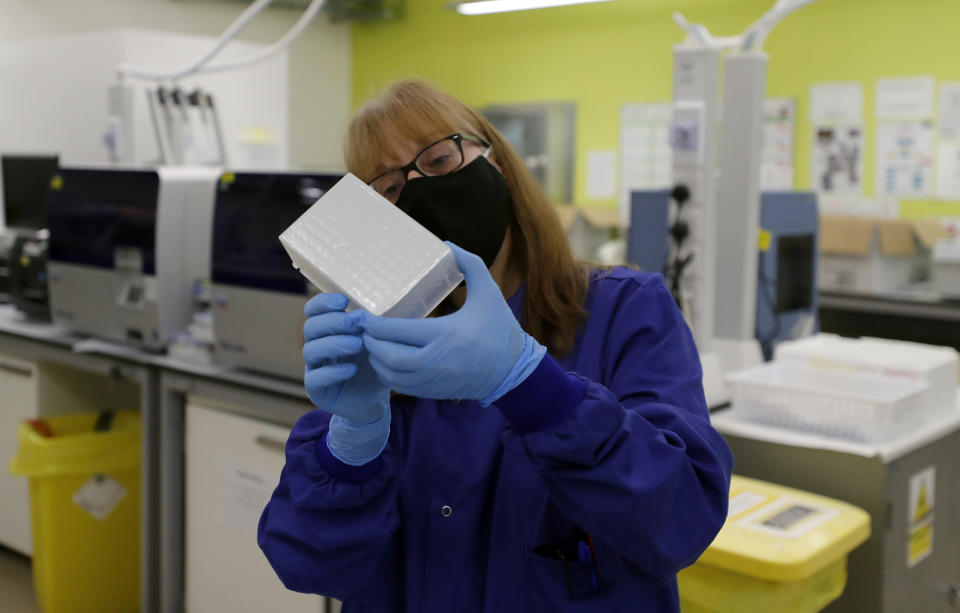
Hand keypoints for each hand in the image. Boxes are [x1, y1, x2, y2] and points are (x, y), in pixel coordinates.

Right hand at [303, 293, 388, 423]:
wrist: (375, 401)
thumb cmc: (374, 366)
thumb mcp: (376, 343)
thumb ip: (371, 326)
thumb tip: (371, 309)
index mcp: (328, 331)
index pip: (313, 311)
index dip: (323, 303)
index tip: (343, 301)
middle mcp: (318, 347)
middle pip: (310, 327)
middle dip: (332, 322)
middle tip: (354, 323)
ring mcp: (314, 368)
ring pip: (311, 350)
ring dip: (334, 344)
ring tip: (358, 344)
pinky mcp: (316, 390)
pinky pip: (315, 378)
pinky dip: (333, 372)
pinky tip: (351, 369)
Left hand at [359, 242, 545, 405]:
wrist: (514, 371)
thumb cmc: (500, 329)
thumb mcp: (489, 291)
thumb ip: (470, 264)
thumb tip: (447, 244)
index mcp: (446, 334)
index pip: (399, 332)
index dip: (375, 325)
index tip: (363, 316)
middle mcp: (437, 360)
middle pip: (388, 356)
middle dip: (370, 343)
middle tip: (363, 329)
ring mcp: (435, 379)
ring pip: (391, 375)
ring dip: (376, 360)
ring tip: (371, 343)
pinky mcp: (435, 391)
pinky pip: (402, 386)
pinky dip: (388, 375)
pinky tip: (385, 361)